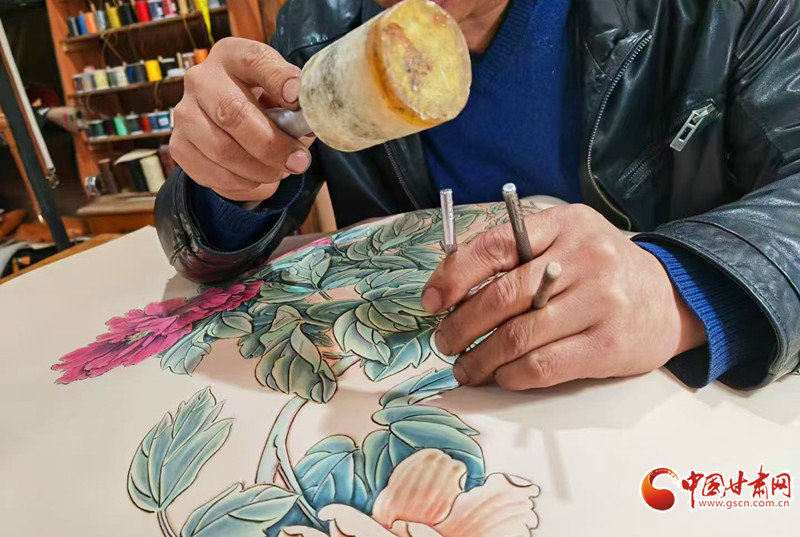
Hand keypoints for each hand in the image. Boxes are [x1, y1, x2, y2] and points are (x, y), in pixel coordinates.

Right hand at [170, 37, 314, 201]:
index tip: (297, 100)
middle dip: (272, 144)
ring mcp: (184, 112)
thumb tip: (308, 122)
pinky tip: (255, 177)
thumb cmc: (265, 107)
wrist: (232, 128)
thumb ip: (295, 106)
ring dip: (259, 169)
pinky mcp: (179, 145)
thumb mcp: (283, 98)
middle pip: (233, 112)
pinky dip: (241, 183)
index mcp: (233, 56)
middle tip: (298, 162)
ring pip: (222, 149)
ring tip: (279, 171)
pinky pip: (211, 173)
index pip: (255, 60)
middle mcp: (201, 78)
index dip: (279, 80)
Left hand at [422, 204, 707, 389]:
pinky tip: (500, 376)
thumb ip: (516, 252)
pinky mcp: (609, 345)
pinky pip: (545, 365)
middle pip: (502, 296)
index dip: (454, 276)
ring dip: (480, 358)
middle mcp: (584, 258)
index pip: (495, 246)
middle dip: (460, 324)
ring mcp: (601, 302)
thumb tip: (450, 283)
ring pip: (519, 336)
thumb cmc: (600, 271)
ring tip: (464, 367)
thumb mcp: (564, 241)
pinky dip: (511, 375)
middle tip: (443, 341)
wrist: (669, 299)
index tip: (431, 301)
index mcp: (564, 225)